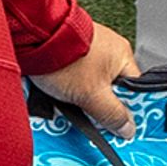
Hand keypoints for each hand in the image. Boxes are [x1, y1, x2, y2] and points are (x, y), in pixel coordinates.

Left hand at [33, 17, 137, 133]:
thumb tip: (127, 128)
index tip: (119, 127)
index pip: (135, 91)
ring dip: (80, 98)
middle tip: (89, 118)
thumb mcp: (93, 95)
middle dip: (99, 106)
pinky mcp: (68, 53)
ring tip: (69, 106)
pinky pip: (73, 77)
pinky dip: (67, 88)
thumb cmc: (64, 58)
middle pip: (111, 89)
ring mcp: (86, 50)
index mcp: (122, 56)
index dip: (127, 111)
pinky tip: (58, 96)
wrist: (31, 37)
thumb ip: (112, 114)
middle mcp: (107, 50)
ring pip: (90, 85)